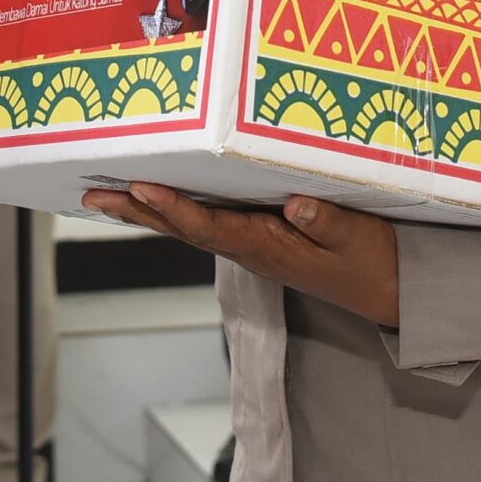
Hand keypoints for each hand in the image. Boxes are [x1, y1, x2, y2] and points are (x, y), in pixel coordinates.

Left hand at [83, 183, 400, 327]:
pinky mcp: (259, 239)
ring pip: (189, 226)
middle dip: (137, 211)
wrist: (388, 293)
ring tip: (108, 195)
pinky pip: (208, 222)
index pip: (209, 227)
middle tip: (92, 195)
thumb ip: (327, 223)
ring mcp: (251, 245)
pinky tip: (160, 199)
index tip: (141, 188)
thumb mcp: (358, 240)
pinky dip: (177, 209)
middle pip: (182, 228)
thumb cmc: (373, 263)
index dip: (173, 208)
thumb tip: (296, 205)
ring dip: (148, 211)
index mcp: (266, 247)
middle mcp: (249, 248)